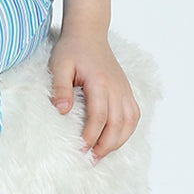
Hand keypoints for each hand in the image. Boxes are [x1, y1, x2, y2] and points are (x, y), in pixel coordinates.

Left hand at [48, 27, 140, 163]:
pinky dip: (127, 130)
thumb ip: (60, 88)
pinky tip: (115, 139)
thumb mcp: (59, 65)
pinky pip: (134, 115)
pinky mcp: (126, 90)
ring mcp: (124, 89)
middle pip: (117, 123)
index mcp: (100, 82)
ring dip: (118, 141)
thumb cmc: (72, 49)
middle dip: (105, 145)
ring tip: (102, 154)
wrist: (89, 32)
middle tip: (91, 160)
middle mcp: (117, 87)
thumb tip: (62, 111)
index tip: (80, 150)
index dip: (91, 136)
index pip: (99, 116)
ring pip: (129, 122)